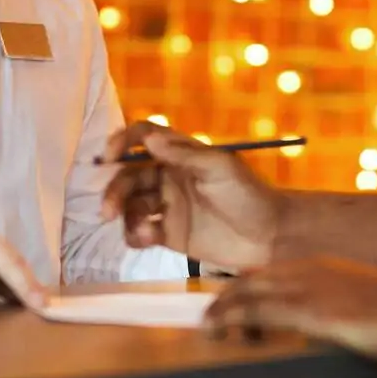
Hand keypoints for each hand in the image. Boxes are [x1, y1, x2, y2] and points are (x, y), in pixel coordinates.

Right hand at [99, 122, 281, 270]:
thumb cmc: (249, 195)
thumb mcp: (220, 168)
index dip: (122, 142)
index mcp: (180, 154)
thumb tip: (149, 139)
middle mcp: (168, 177)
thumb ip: (184, 154)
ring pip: (130, 205)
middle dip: (114, 190)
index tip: (108, 157)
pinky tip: (149, 239)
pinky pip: (139, 231)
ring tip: (143, 231)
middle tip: (107, 210)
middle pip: (128, 176)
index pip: (143, 138)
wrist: (269, 238)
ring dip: (125, 216)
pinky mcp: (168, 234)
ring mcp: (167, 206)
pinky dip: (136, 234)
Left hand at [203, 257, 376, 369]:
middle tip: (209, 318)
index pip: (270, 273)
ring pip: (246, 293)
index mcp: (322, 267)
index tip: (231, 303)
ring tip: (207, 327)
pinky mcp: (307, 311)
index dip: (245, 288)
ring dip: (222, 309)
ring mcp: (306, 289)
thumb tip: (338, 330)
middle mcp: (308, 270)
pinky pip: (256, 313)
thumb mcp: (365, 306)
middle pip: (251, 280)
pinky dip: (231, 320)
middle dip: (226, 298)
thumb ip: (343, 313)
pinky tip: (216, 331)